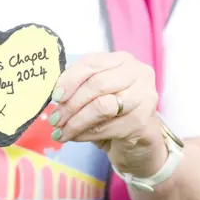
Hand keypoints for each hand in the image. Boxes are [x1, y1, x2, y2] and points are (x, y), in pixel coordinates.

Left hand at [48, 52, 166, 176]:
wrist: (140, 139)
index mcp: (122, 60)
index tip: (55, 97)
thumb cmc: (114, 111)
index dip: (70, 80)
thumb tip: (55, 97)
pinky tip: (75, 137)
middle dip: (71, 104)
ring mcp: (144, 97)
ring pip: (102, 107)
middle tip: (55, 120)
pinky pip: (107, 128)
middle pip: (97, 85)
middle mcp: (137, 74)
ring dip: (76, 122)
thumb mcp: (96, 93)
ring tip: (61, 132)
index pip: (91, 63)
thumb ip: (78, 88)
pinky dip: (85, 134)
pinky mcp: (143, 122)